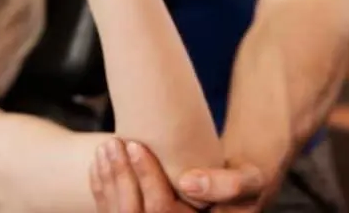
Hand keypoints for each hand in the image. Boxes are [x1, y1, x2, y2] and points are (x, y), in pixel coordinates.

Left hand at [91, 139, 265, 212]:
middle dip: (122, 176)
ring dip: (109, 179)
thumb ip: (231, 184)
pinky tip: (99, 161)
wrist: (229, 192)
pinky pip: (111, 211)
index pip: (162, 211)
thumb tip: (187, 183)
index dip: (147, 179)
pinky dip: (102, 187)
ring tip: (107, 146)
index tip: (137, 145)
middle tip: (117, 142)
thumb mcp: (249, 181)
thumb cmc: (241, 183)